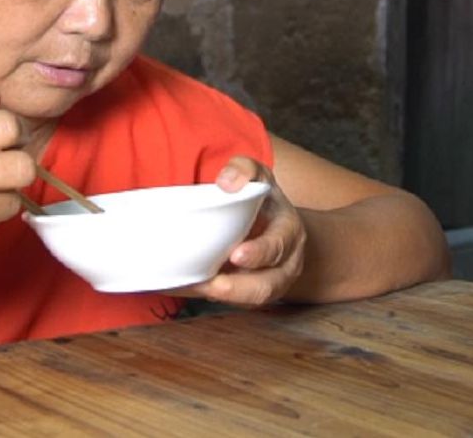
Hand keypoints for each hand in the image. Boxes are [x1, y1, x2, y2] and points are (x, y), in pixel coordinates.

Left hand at [174, 158, 305, 306]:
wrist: (278, 226)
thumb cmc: (264, 201)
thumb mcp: (259, 176)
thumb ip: (245, 169)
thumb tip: (226, 182)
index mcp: (288, 232)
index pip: (279, 245)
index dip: (260, 253)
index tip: (237, 255)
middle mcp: (284, 264)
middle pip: (267, 286)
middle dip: (239, 288)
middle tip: (211, 285)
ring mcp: (270, 284)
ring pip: (249, 301)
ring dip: (222, 297)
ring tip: (194, 288)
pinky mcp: (250, 295)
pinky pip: (233, 303)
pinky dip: (208, 297)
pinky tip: (185, 288)